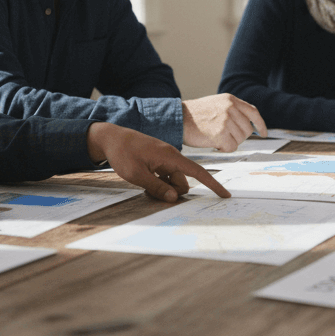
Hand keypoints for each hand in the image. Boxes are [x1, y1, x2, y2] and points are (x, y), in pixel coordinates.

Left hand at [88, 123, 229, 201]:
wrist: (110, 137)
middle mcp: (171, 157)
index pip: (198, 172)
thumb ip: (156, 187)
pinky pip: (164, 177)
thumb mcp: (136, 174)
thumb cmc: (122, 153)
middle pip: (182, 182)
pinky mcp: (157, 161)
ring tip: (142, 184)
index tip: (225, 195)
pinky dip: (158, 183)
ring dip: (162, 188)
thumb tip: (174, 198)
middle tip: (148, 191)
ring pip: (172, 181)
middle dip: (171, 192)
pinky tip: (143, 181)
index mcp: (170, 157)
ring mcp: (164, 159)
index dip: (212, 184)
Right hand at [182, 93, 267, 152]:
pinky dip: (223, 148)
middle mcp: (230, 108)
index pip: (253, 112)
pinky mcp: (220, 134)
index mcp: (230, 100)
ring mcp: (226, 121)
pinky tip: (212, 142)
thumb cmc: (194, 115)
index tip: (263, 133)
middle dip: (238, 137)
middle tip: (222, 136)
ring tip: (214, 136)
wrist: (177, 119)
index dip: (260, 124)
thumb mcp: (216, 104)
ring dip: (229, 142)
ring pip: (240, 140)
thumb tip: (248, 124)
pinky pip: (231, 148)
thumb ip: (232, 110)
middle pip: (247, 130)